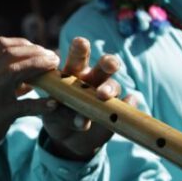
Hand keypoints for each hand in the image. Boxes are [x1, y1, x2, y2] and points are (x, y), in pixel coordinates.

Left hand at [42, 37, 127, 160]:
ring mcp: (107, 94)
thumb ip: (61, 114)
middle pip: (103, 66)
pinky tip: (129, 103)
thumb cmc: (57, 117)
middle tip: (108, 64)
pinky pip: (127, 104)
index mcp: (72, 73)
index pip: (77, 57)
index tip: (80, 42)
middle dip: (107, 63)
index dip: (80, 48)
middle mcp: (92, 80)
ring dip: (110, 89)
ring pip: (113, 85)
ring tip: (102, 95)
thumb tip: (76, 117)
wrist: (67, 138)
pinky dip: (128, 103)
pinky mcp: (118, 110)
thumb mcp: (52, 115)